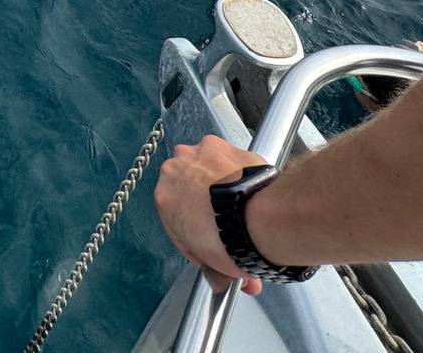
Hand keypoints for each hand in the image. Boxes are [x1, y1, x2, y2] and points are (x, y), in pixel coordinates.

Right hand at [153, 134, 271, 296]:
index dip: (194, 231)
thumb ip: (211, 266)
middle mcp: (176, 168)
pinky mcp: (229, 145)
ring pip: (208, 169)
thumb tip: (220, 279)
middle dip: (205, 205)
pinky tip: (252, 190)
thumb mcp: (214, 264)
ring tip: (242, 206)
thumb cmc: (230, 240)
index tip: (210, 240)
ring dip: (221, 183)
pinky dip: (239, 172)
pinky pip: (231, 160)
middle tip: (228, 224)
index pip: (175, 215)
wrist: (258, 218)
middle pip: (189, 188)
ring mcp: (202, 152)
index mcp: (163, 197)